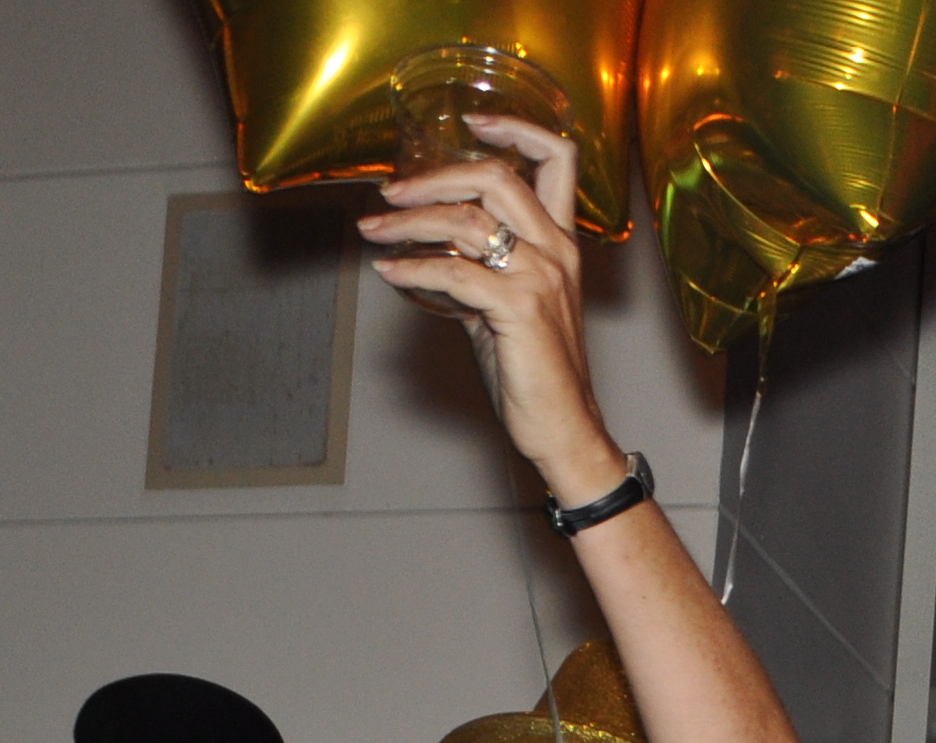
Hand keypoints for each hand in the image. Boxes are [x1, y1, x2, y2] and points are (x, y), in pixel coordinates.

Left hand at [364, 117, 624, 507]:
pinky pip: (453, 272)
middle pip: (495, 177)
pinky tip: (388, 271)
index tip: (472, 122)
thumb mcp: (505, 309)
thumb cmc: (535, 372)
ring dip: (407, 221)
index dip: (515, 129)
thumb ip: (477, 273)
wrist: (562, 426)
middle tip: (390, 191)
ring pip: (466, 220)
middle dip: (434, 176)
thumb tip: (431, 255)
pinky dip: (411, 267)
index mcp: (560, 242)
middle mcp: (556, 250)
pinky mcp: (518, 309)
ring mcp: (540, 277)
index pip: (557, 160)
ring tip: (373, 231)